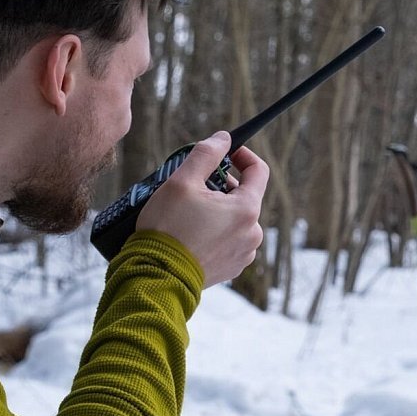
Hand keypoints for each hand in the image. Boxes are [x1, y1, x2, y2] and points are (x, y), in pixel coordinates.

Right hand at [136, 132, 268, 286]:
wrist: (157, 276)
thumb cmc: (168, 229)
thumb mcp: (182, 182)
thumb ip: (206, 154)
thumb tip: (223, 139)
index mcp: (246, 210)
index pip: (259, 171)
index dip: (243, 155)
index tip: (226, 151)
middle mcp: (252, 233)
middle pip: (244, 196)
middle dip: (222, 185)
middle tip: (194, 185)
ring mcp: (243, 254)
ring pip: (235, 219)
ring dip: (217, 209)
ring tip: (189, 212)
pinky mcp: (231, 268)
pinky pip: (228, 240)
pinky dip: (214, 231)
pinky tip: (192, 233)